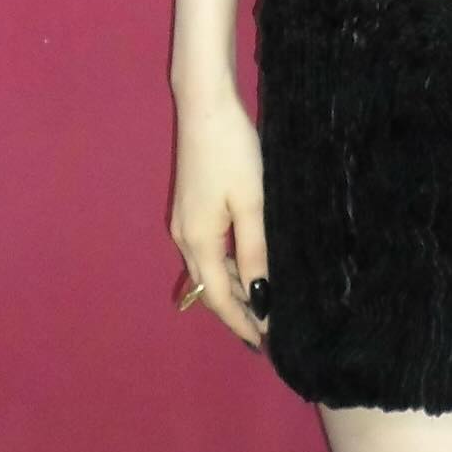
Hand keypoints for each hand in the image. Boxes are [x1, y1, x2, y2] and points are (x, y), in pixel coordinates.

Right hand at [168, 86, 269, 352]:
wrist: (205, 106)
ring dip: (232, 288)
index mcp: (200, 242)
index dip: (241, 323)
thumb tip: (261, 296)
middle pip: (210, 288)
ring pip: (209, 269)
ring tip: (261, 303)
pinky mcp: (189, 206)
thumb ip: (256, 250)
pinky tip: (247, 262)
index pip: (220, 299)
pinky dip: (227, 265)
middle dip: (237, 311)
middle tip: (267, 330)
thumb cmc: (232, 152)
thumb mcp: (252, 203)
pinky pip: (208, 250)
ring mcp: (184, 221)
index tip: (264, 345)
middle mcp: (185, 238)